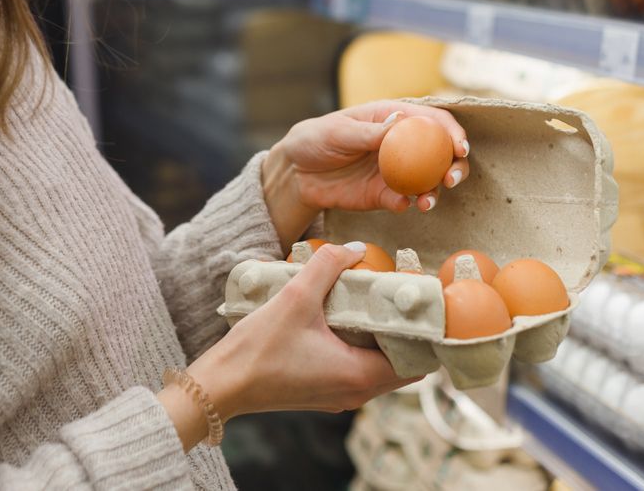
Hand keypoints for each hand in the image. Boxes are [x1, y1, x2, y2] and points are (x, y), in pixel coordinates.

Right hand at [186, 243, 420, 422]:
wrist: (221, 385)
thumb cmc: (257, 350)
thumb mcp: (296, 297)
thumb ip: (328, 266)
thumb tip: (355, 247)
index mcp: (359, 376)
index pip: (415, 362)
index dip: (422, 334)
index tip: (419, 305)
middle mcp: (356, 393)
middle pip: (401, 366)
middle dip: (404, 333)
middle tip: (398, 299)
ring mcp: (339, 396)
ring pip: (380, 369)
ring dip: (382, 341)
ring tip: (374, 305)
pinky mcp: (323, 392)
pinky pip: (357, 371)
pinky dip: (362, 349)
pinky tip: (346, 320)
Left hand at [263, 101, 469, 251]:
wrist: (296, 173)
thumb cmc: (315, 139)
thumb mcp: (338, 131)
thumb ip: (369, 132)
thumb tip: (399, 122)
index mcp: (394, 118)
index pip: (433, 121)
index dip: (452, 132)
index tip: (460, 147)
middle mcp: (401, 145)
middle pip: (441, 153)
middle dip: (455, 166)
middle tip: (451, 178)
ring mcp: (395, 171)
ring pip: (429, 181)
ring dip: (436, 191)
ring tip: (429, 200)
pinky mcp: (385, 195)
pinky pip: (405, 200)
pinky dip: (410, 203)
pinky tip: (406, 205)